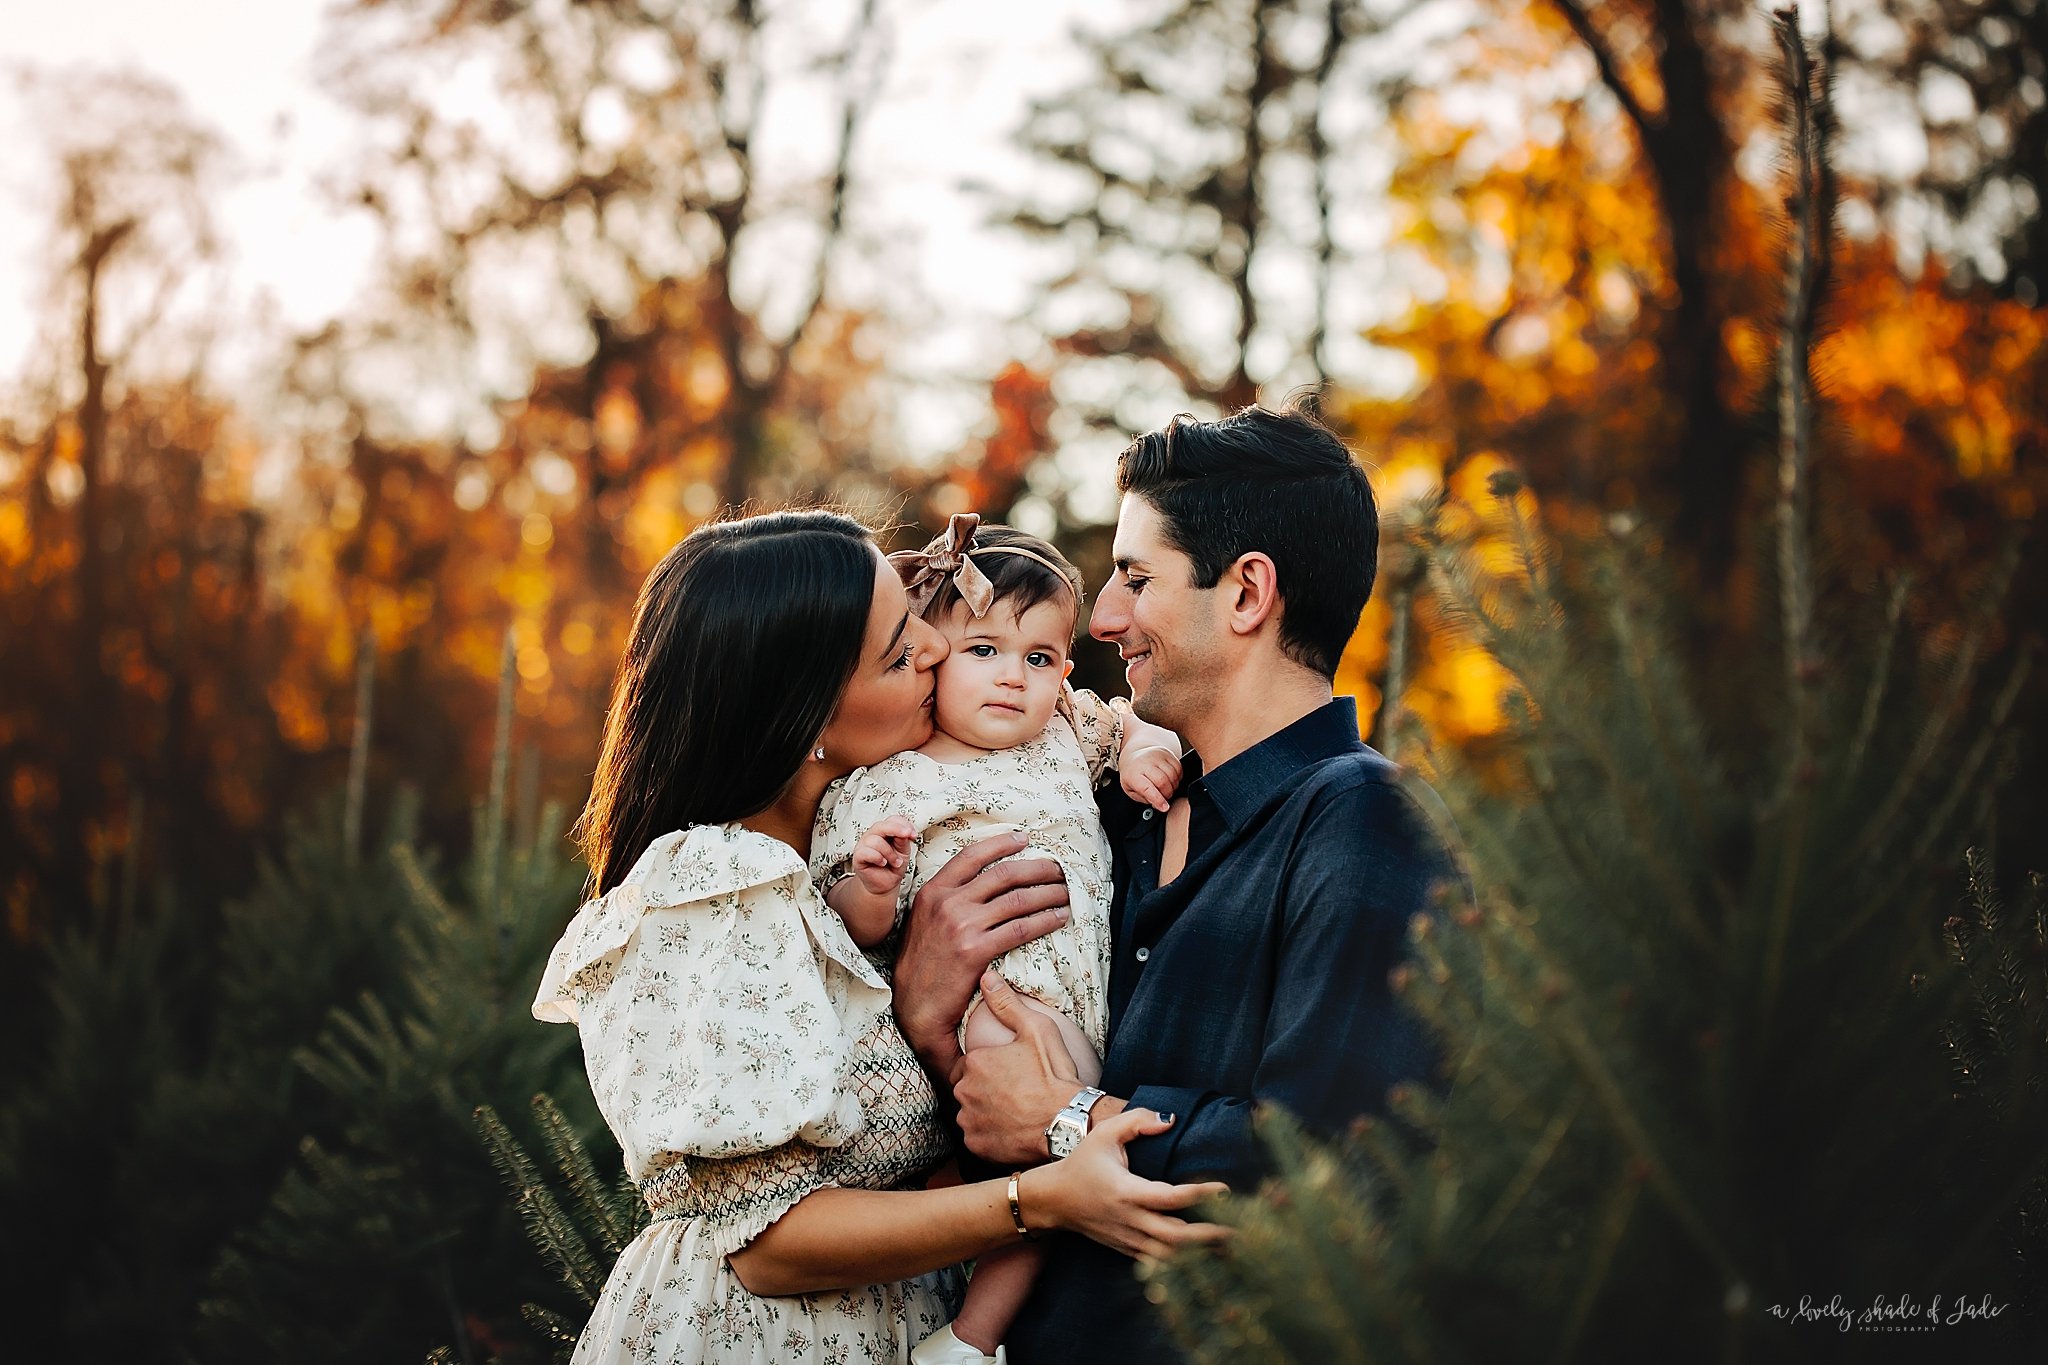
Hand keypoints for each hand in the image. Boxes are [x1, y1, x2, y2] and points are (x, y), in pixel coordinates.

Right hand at [852, 817, 914, 895]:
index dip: (904, 824)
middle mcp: (873, 835)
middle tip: (907, 836)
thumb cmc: (893, 866)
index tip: (913, 835)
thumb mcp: (903, 852)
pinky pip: (866, 852)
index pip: (892, 820)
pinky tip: (882, 863)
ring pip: (875, 840)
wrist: (885, 884)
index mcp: (885, 831)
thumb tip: (905, 832)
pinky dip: (877, 858)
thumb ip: (903, 841)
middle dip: (897, 830)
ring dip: (889, 853)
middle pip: (882, 825)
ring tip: (895, 862)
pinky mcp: (858, 856)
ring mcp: (863, 845)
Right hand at [894, 835, 1069, 1076]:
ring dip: (1048, 893)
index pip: (972, 855)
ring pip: (1017, 900)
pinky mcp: (976, 950)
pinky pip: (1021, 929)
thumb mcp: (923, 920)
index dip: (1001, 844)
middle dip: (1037, 868)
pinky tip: (1058, 918)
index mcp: (933, 891)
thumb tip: (978, 883)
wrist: (915, 1006)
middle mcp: (947, 903)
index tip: (1024, 839)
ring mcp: (962, 926)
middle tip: (1057, 868)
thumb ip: (946, 899)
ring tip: (1065, 892)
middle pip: (1003, 874)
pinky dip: (1045, 920)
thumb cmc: (922, 964)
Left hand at [954, 970, 1080, 1164]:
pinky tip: (1010, 1130)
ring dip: (984, 1112)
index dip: (990, 1067)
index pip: (971, 1063)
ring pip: (970, 1112)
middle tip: (1014, 1092)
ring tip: (1013, 1112)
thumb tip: (987, 977)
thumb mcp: (1036, 1030)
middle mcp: (965, 1091)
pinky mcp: (976, 1145)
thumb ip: (1008, 1004)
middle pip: (968, 1087)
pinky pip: (976, 1137)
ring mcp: (969, 1120)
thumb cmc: (1054, 1075)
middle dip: (984, 1089)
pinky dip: (989, 1135)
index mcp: (975, 1062)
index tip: (1010, 1073)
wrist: (1068, 1122)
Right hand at [1022, 1108, 1230, 1261]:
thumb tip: (1170, 1119)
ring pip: (1171, 1257)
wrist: (1054, 1200)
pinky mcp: (1128, 1250)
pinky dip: (1185, 1263)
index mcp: (1126, 1191)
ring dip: (1202, 1254)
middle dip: (1210, 1235)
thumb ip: (1138, 1120)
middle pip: (1176, 1237)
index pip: (1171, 1197)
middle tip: (1242, 1229)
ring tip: (1232, 1248)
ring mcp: (1129, 1240)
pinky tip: (1208, 1260)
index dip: (1201, 1194)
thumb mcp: (1105, 1133)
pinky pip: (1161, 1263)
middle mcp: (1130, 1220)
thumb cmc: (1082, 1163)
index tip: (1226, 1188)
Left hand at [1119, 745, 1181, 812]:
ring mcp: (1156, 756)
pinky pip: (1178, 768)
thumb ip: (1144, 798)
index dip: (1158, 799)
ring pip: (1172, 775)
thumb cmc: (1132, 775)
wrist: (1134, 756)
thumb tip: (1158, 804)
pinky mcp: (1166, 753)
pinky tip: (1171, 780)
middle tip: (1165, 798)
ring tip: (1167, 789)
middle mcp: (1145, 763)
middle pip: (1162, 781)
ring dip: (1173, 786)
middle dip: (1167, 794)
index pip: (1147, 789)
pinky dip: (1177, 777)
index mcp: (1133, 774)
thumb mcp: (1130, 790)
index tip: (1165, 807)